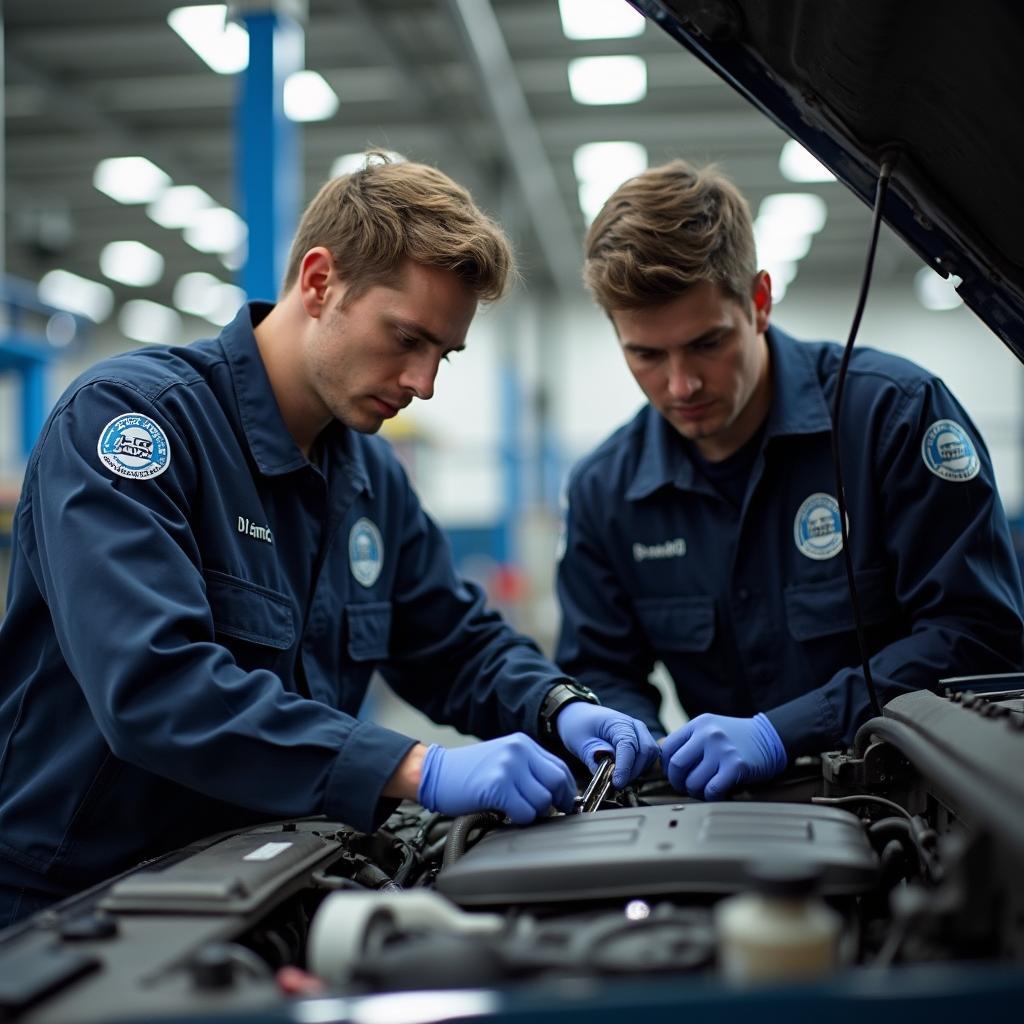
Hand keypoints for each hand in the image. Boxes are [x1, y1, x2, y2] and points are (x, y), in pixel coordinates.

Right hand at [417, 734, 576, 824]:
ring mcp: (508, 767)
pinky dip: (520, 819)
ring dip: (534, 813)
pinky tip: (507, 813)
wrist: (434, 773)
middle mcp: (518, 751)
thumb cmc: (467, 772)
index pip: (560, 767)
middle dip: (556, 803)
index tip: (563, 804)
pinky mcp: (497, 786)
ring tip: (517, 810)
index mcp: (523, 744)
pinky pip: (525, 812)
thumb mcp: (503, 760)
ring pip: (543, 800)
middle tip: (543, 813)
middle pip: (557, 782)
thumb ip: (528, 770)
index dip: (566, 791)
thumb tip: (557, 794)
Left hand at [555, 702, 660, 787]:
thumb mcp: (580, 742)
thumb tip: (607, 771)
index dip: (625, 767)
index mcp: (618, 722)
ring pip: (650, 757)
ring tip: (617, 778)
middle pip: (645, 751)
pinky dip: (638, 770)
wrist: (580, 718)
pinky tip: (623, 774)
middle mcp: (635, 726)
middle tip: (615, 784)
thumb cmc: (580, 727)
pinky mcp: (641, 744)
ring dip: (636, 771)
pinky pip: (648, 759)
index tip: (617, 783)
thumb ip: (593, 756)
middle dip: (633, 771)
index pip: (629, 746)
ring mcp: (640, 734)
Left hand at [662, 713, 786, 799]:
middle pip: (676, 765)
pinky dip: (710, 797)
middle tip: (684, 787)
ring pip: (693, 781)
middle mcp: (708, 734)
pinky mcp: (736, 766)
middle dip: (677, 782)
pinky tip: (716, 794)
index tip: (674, 774)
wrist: (769, 737)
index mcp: (698, 724)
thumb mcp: (710, 729)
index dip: (666, 766)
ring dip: (695, 792)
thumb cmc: (735, 738)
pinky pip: (712, 790)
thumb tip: (664, 763)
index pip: (668, 748)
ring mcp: (722, 750)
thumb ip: (689, 741)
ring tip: (702, 790)